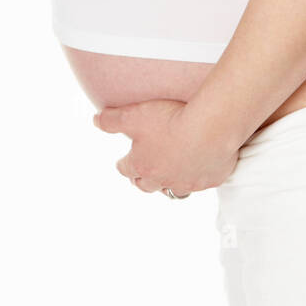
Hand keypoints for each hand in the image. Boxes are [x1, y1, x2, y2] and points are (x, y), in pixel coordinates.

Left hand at [92, 98, 239, 196]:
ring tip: (170, 176)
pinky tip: (201, 167)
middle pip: (147, 185)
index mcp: (142, 165)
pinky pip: (202, 183)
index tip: (123, 161)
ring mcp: (187, 182)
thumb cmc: (169, 121)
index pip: (126, 169)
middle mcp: (163, 178)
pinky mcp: (209, 180)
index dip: (124, 164)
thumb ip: (112, 120)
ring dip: (169, 184)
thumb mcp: (133, 115)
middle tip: (143, 173)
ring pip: (174, 190)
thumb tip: (96, 120)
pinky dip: (198, 177)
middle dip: (142, 179)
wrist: (209, 128)